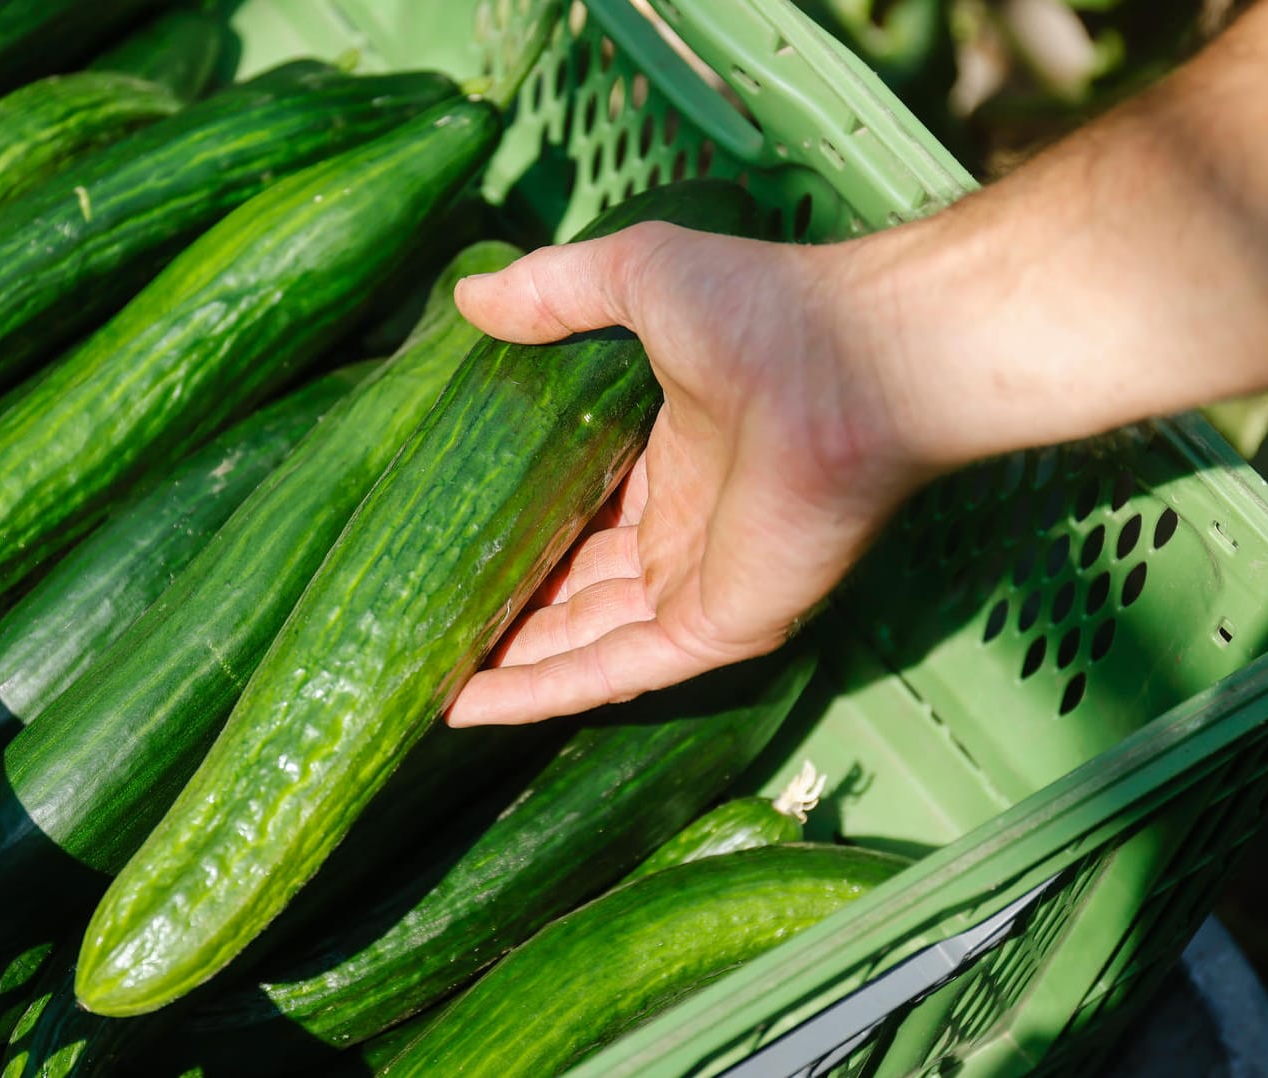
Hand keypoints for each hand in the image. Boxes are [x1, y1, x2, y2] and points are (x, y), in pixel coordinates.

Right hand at [444, 222, 937, 726]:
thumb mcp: (637, 277)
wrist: (849, 364)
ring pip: (581, 640)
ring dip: (506, 661)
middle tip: (419, 614)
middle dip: (502, 604)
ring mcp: (697, 587)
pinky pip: (610, 671)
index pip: (579, 512)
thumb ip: (555, 290)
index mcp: (672, 460)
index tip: (444, 537)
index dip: (515, 528)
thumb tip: (467, 301)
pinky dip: (539, 692)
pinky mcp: (712, 630)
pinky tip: (466, 705)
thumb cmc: (762, 314)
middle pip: (573, 586)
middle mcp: (683, 533)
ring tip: (422, 671)